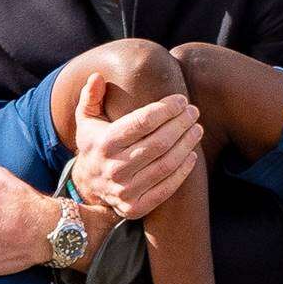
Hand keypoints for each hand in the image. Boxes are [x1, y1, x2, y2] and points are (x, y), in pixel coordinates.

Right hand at [73, 74, 202, 218]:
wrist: (88, 186)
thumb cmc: (95, 145)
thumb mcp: (86, 120)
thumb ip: (91, 97)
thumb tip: (97, 76)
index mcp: (104, 143)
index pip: (143, 122)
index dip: (166, 109)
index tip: (181, 100)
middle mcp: (114, 168)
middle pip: (159, 142)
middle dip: (181, 124)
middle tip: (193, 112)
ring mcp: (125, 190)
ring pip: (166, 164)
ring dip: (187, 144)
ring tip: (197, 129)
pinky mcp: (136, 207)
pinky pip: (167, 188)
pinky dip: (183, 171)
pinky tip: (192, 155)